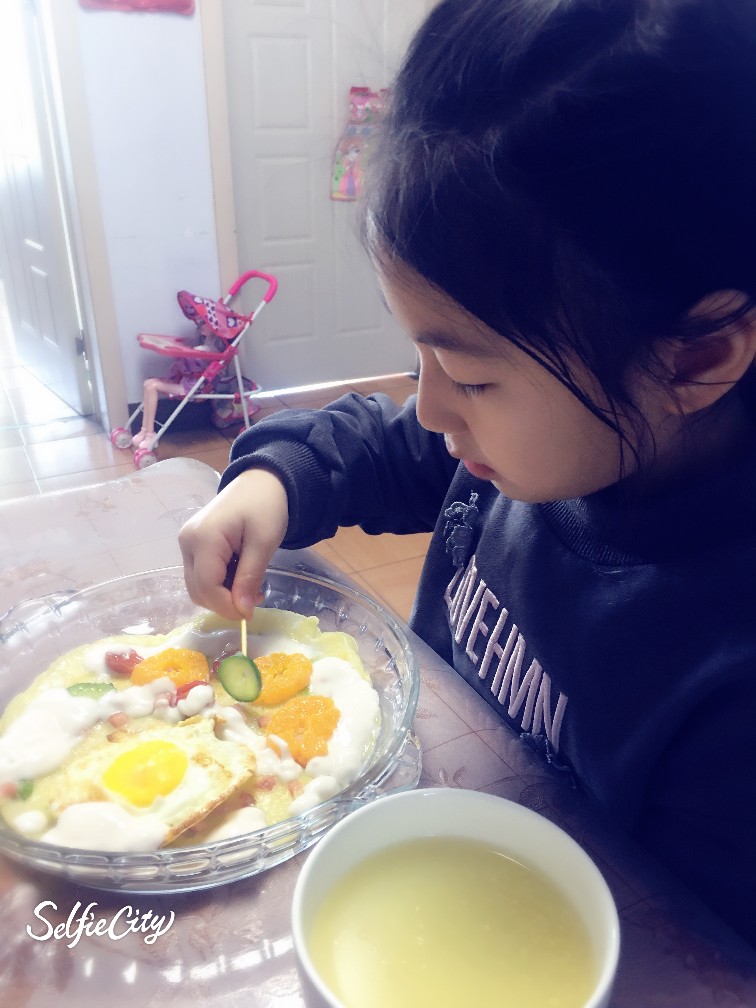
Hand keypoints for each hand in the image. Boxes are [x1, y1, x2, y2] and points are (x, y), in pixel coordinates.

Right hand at [179, 468, 288, 618]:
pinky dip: (220, 584)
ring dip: (223, 595)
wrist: (260, 481)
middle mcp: (187, 542)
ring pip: (198, 587)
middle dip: (225, 603)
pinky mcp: (192, 546)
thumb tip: (242, 611)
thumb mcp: (264, 542)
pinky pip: (201, 576)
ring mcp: (187, 544)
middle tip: (256, 598)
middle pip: (198, 590)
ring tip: (250, 586)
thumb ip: (250, 576)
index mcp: (203, 538)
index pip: (207, 587)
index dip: (227, 606)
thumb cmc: (265, 506)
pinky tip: (240, 576)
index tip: (252, 613)